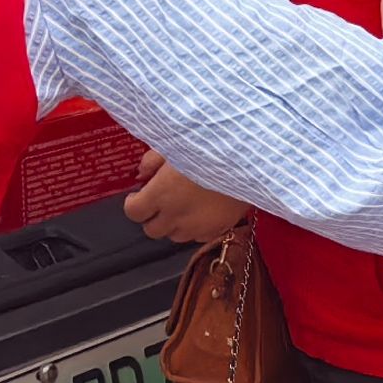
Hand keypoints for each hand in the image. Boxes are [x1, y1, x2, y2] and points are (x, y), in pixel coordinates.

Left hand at [124, 150, 252, 243]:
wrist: (249, 159)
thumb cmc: (211, 147)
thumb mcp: (175, 144)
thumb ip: (152, 161)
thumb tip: (141, 174)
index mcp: (161, 194)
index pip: (133, 212)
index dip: (133, 204)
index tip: (138, 195)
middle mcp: (176, 216)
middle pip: (151, 230)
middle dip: (152, 217)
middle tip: (159, 202)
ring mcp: (197, 226)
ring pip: (174, 237)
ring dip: (173, 224)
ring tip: (182, 206)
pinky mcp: (218, 230)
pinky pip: (198, 237)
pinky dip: (195, 228)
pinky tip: (201, 212)